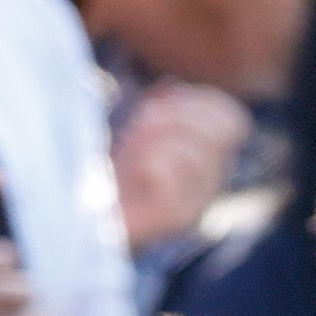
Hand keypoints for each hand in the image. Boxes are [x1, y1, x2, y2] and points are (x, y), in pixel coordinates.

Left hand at [112, 81, 250, 247]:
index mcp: (208, 165)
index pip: (233, 121)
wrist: (83, 228)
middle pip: (223, 133)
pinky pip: (169, 176)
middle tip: (141, 123)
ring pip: (197, 154)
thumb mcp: (134, 137)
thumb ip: (157, 111)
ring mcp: (195, 207)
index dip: (199, 101)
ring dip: (156, 140)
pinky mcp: (173, 222)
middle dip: (178, 116)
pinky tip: (130, 174)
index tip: (158, 103)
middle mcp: (209, 188)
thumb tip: (169, 87)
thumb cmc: (108, 182)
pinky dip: (147, 165)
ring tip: (129, 150)